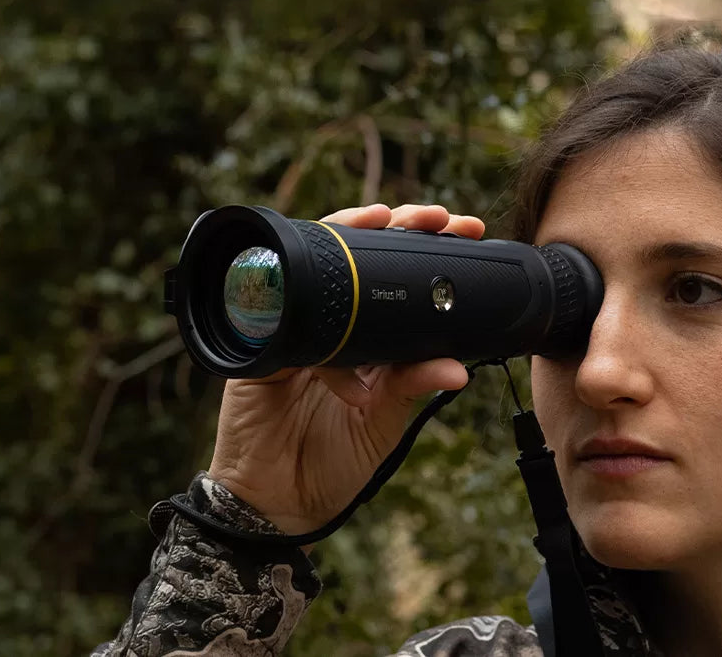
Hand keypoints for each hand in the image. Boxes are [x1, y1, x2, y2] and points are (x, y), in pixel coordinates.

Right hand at [207, 204, 485, 534]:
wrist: (280, 506)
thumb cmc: (330, 464)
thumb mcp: (384, 420)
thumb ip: (411, 386)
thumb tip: (458, 367)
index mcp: (360, 339)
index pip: (391, 278)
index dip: (422, 248)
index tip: (464, 231)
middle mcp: (324, 325)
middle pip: (352, 256)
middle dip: (393, 225)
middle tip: (434, 216)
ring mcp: (288, 328)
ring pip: (313, 263)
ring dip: (348, 235)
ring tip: (384, 222)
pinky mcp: (257, 345)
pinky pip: (276, 306)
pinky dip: (297, 287)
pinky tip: (326, 273)